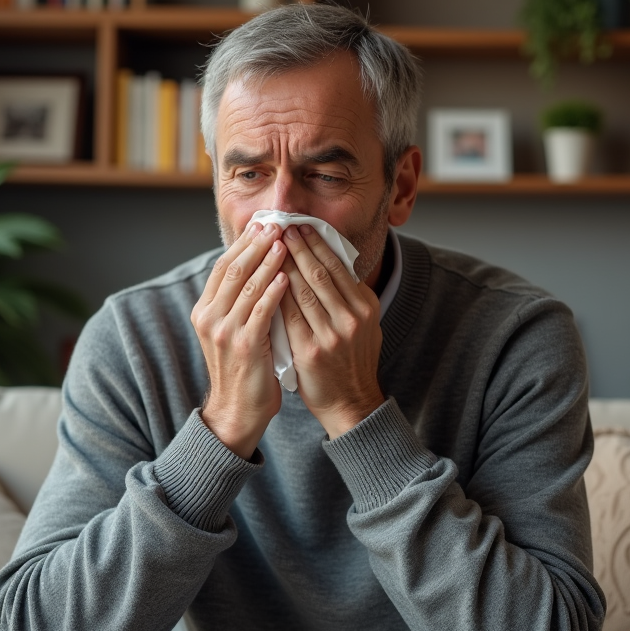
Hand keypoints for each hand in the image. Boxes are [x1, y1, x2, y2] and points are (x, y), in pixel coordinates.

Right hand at [191, 221, 290, 458]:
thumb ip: (239, 302)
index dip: (243, 243)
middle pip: (233, 269)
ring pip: (247, 285)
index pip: (223, 266)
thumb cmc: (243, 369)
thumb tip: (258, 267)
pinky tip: (287, 277)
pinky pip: (260, 311)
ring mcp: (225, 331)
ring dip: (267, 261)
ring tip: (285, 242)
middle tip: (276, 224)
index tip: (263, 225)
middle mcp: (209, 318)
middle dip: (256, 244)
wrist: (237, 411)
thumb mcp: (232, 331)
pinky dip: (273, 291)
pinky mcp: (244, 346)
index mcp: (205, 311)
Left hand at [280, 224, 384, 438]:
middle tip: (280, 227)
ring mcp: (332, 335)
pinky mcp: (311, 351)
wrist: (350, 404)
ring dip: (283, 265)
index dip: (317, 243)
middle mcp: (352, 318)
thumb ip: (348, 297)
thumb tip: (329, 262)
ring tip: (269, 247)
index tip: (300, 226)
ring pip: (303, 290)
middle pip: (320, 273)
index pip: (337, 266)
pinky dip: (276, 295)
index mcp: (365, 307)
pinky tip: (264, 281)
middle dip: (298, 247)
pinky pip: (289, 316)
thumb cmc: (351, 361)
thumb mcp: (362, 325)